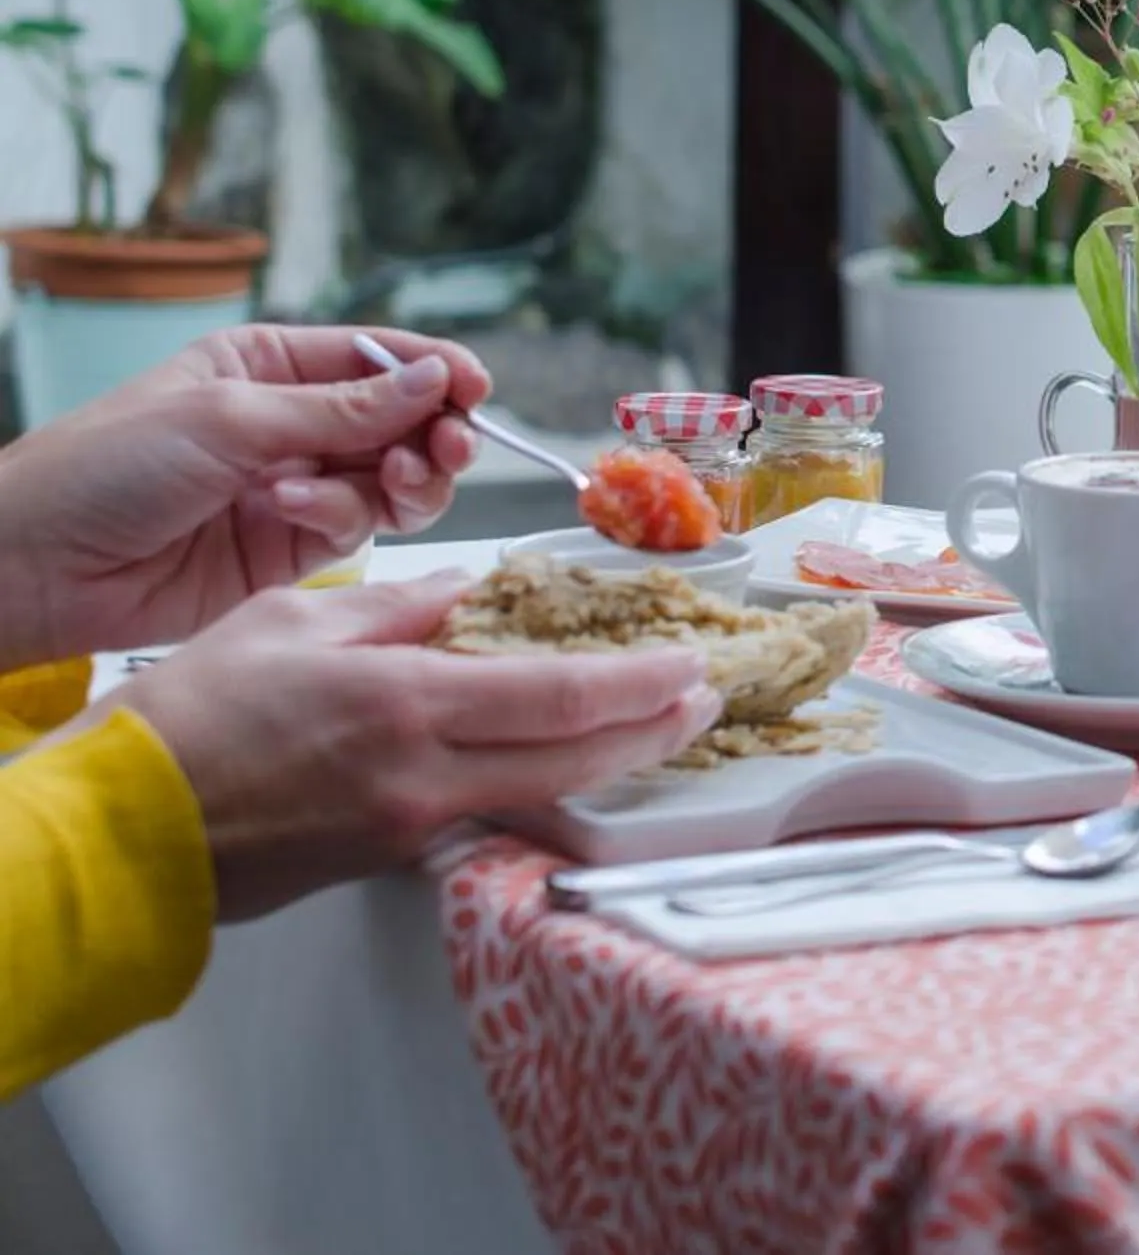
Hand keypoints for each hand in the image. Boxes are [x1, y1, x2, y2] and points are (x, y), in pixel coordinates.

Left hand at [0, 325, 488, 664]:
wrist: (34, 568)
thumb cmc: (106, 468)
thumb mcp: (228, 417)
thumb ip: (341, 408)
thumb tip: (434, 380)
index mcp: (268, 366)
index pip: (377, 360)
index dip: (434, 371)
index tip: (475, 388)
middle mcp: (291, 424)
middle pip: (401, 422)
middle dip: (431, 433)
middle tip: (446, 449)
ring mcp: (295, 487)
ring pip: (394, 479)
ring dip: (404, 480)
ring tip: (393, 484)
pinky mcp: (291, 551)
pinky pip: (357, 528)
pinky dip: (345, 520)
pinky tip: (297, 515)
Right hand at [112, 573, 719, 919]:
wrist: (121, 833)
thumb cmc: (187, 719)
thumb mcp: (292, 621)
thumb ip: (396, 607)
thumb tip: (468, 592)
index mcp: (406, 707)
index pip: (560, 697)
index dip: (641, 685)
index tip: (693, 664)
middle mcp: (424, 776)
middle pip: (575, 758)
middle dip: (654, 730)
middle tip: (708, 701)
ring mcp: (411, 826)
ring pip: (543, 793)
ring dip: (611, 760)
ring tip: (661, 727)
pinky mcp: (390, 856)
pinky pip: (490, 812)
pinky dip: (542, 781)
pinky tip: (563, 757)